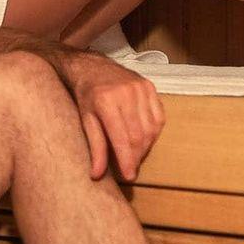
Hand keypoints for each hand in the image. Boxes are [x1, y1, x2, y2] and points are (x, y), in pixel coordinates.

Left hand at [57, 52, 164, 181]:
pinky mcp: (149, 87)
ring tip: (135, 155)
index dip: (127, 160)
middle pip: (138, 136)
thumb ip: (95, 147)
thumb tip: (97, 175)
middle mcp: (125, 93)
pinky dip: (154, 132)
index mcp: (106, 101)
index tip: (129, 176)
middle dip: (136, 156)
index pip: (121, 138)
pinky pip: (159, 117)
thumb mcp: (85, 120)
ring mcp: (140, 88)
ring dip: (145, 147)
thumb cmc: (86, 95)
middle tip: (131, 168)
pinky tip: (145, 139)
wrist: (93, 67)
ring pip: (150, 128)